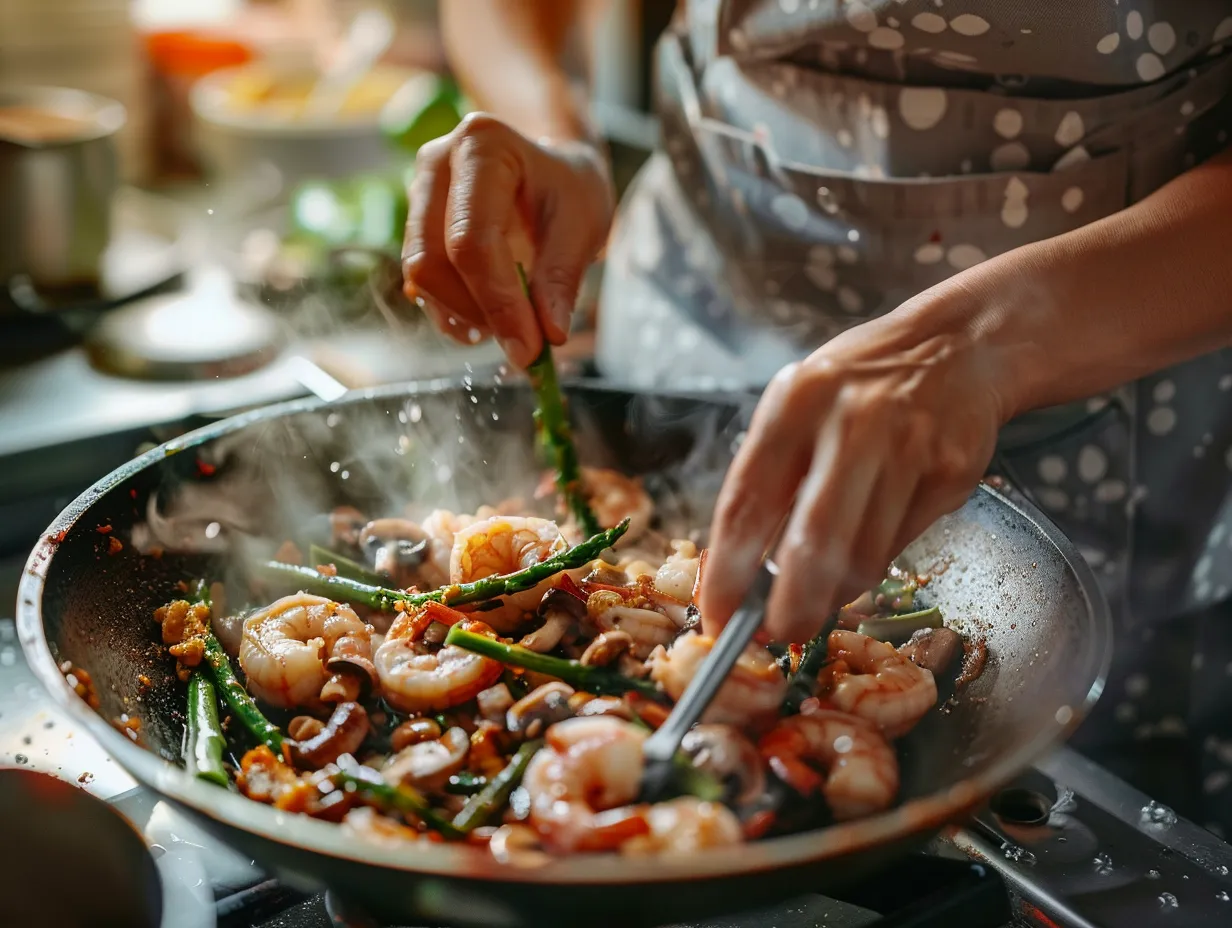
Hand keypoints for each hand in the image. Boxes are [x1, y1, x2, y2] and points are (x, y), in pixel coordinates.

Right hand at [401, 113, 613, 367]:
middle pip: (432, 261)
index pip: (471, 240)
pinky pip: (423, 285)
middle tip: (525, 345)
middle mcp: (436, 165)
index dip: (497, 302)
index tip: (529, 348)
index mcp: (482, 146)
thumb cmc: (568, 187)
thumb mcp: (583, 223)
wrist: (550, 169)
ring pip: (421, 278)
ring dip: (466, 317)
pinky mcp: (415, 229)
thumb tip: (549, 334)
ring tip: (516, 324)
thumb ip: (562, 278)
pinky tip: (491, 319)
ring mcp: (418, 196)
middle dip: (478, 313)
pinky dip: (456, 314)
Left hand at [698, 295, 1016, 643]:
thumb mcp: (798, 404)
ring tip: (820, 594)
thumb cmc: (859, 384)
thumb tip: (738, 567)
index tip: (717, 613)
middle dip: (789, 604)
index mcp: (794, 403)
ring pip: (861, 556)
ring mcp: (907, 448)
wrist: (958, 345)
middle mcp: (851, 423)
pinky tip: (864, 549)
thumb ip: (770, 474)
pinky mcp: (951, 474)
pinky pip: (900, 546)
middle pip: (811, 542)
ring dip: (834, 592)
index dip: (726, 570)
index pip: (746, 502)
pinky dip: (873, 565)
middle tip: (777, 632)